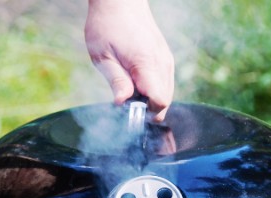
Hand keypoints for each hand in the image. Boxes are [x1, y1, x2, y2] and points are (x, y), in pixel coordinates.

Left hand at [85, 0, 173, 120]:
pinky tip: (137, 83)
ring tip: (130, 89)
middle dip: (148, 108)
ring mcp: (166, 60)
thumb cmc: (108, 25)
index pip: (159, 101)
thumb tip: (122, 103)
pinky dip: (153, 89)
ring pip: (167, 94)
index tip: (129, 110)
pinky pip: (165, 83)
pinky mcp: (165, 58)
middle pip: (165, 102)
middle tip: (127, 101)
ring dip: (150, 99)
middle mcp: (162, 63)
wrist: (120, 1)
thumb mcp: (103, 55)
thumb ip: (116, 81)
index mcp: (146, 64)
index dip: (146, 112)